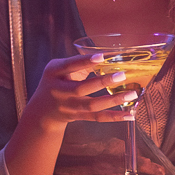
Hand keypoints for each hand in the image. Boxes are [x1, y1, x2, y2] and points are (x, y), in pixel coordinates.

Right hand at [24, 50, 142, 131]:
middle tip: (121, 75)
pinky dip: (114, 117)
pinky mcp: (78, 117)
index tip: (102, 57)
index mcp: (53, 73)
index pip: (70, 66)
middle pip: (81, 88)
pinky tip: (129, 115)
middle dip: (102, 82)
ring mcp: (68, 106)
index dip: (85, 62)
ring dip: (113, 100)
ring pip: (92, 105)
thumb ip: (78, 63)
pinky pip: (97, 117)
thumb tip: (107, 57)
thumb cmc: (55, 82)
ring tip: (132, 94)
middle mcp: (59, 91)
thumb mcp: (58, 69)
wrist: (42, 111)